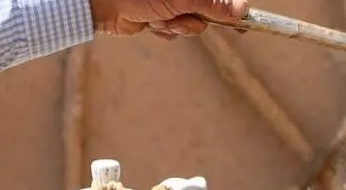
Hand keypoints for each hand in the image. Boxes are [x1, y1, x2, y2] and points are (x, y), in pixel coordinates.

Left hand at [90, 0, 249, 38]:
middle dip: (193, 19)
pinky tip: (148, 22)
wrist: (101, 2)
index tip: (244, 25)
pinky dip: (163, 30)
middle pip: (208, 12)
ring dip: (176, 26)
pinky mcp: (159, 15)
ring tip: (156, 16)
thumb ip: (214, 4)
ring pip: (191, 24)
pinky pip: (174, 30)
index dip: (233, 9)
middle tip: (178, 15)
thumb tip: (242, 10)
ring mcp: (171, 2)